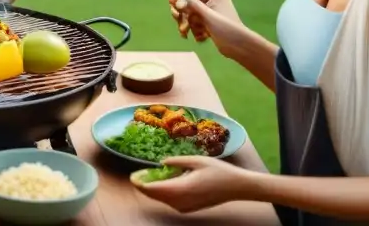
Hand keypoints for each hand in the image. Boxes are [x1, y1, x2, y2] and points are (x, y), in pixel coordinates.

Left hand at [133, 155, 254, 212]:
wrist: (236, 187)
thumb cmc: (217, 171)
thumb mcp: (195, 160)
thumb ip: (175, 161)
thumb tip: (161, 163)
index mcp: (181, 189)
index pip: (152, 189)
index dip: (140, 183)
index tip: (132, 175)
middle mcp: (181, 202)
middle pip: (155, 196)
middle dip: (144, 186)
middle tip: (137, 174)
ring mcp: (185, 207)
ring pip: (162, 200)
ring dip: (153, 190)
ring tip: (148, 176)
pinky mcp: (190, 209)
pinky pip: (171, 202)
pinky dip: (163, 193)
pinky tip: (163, 182)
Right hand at [153, 0, 244, 56]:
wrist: (239, 47)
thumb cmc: (227, 29)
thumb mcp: (206, 15)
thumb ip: (190, 3)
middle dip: (178, 8)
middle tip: (177, 16)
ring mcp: (206, 6)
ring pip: (184, 8)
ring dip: (183, 20)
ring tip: (185, 31)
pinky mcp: (204, 16)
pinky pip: (188, 17)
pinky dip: (188, 25)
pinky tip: (194, 34)